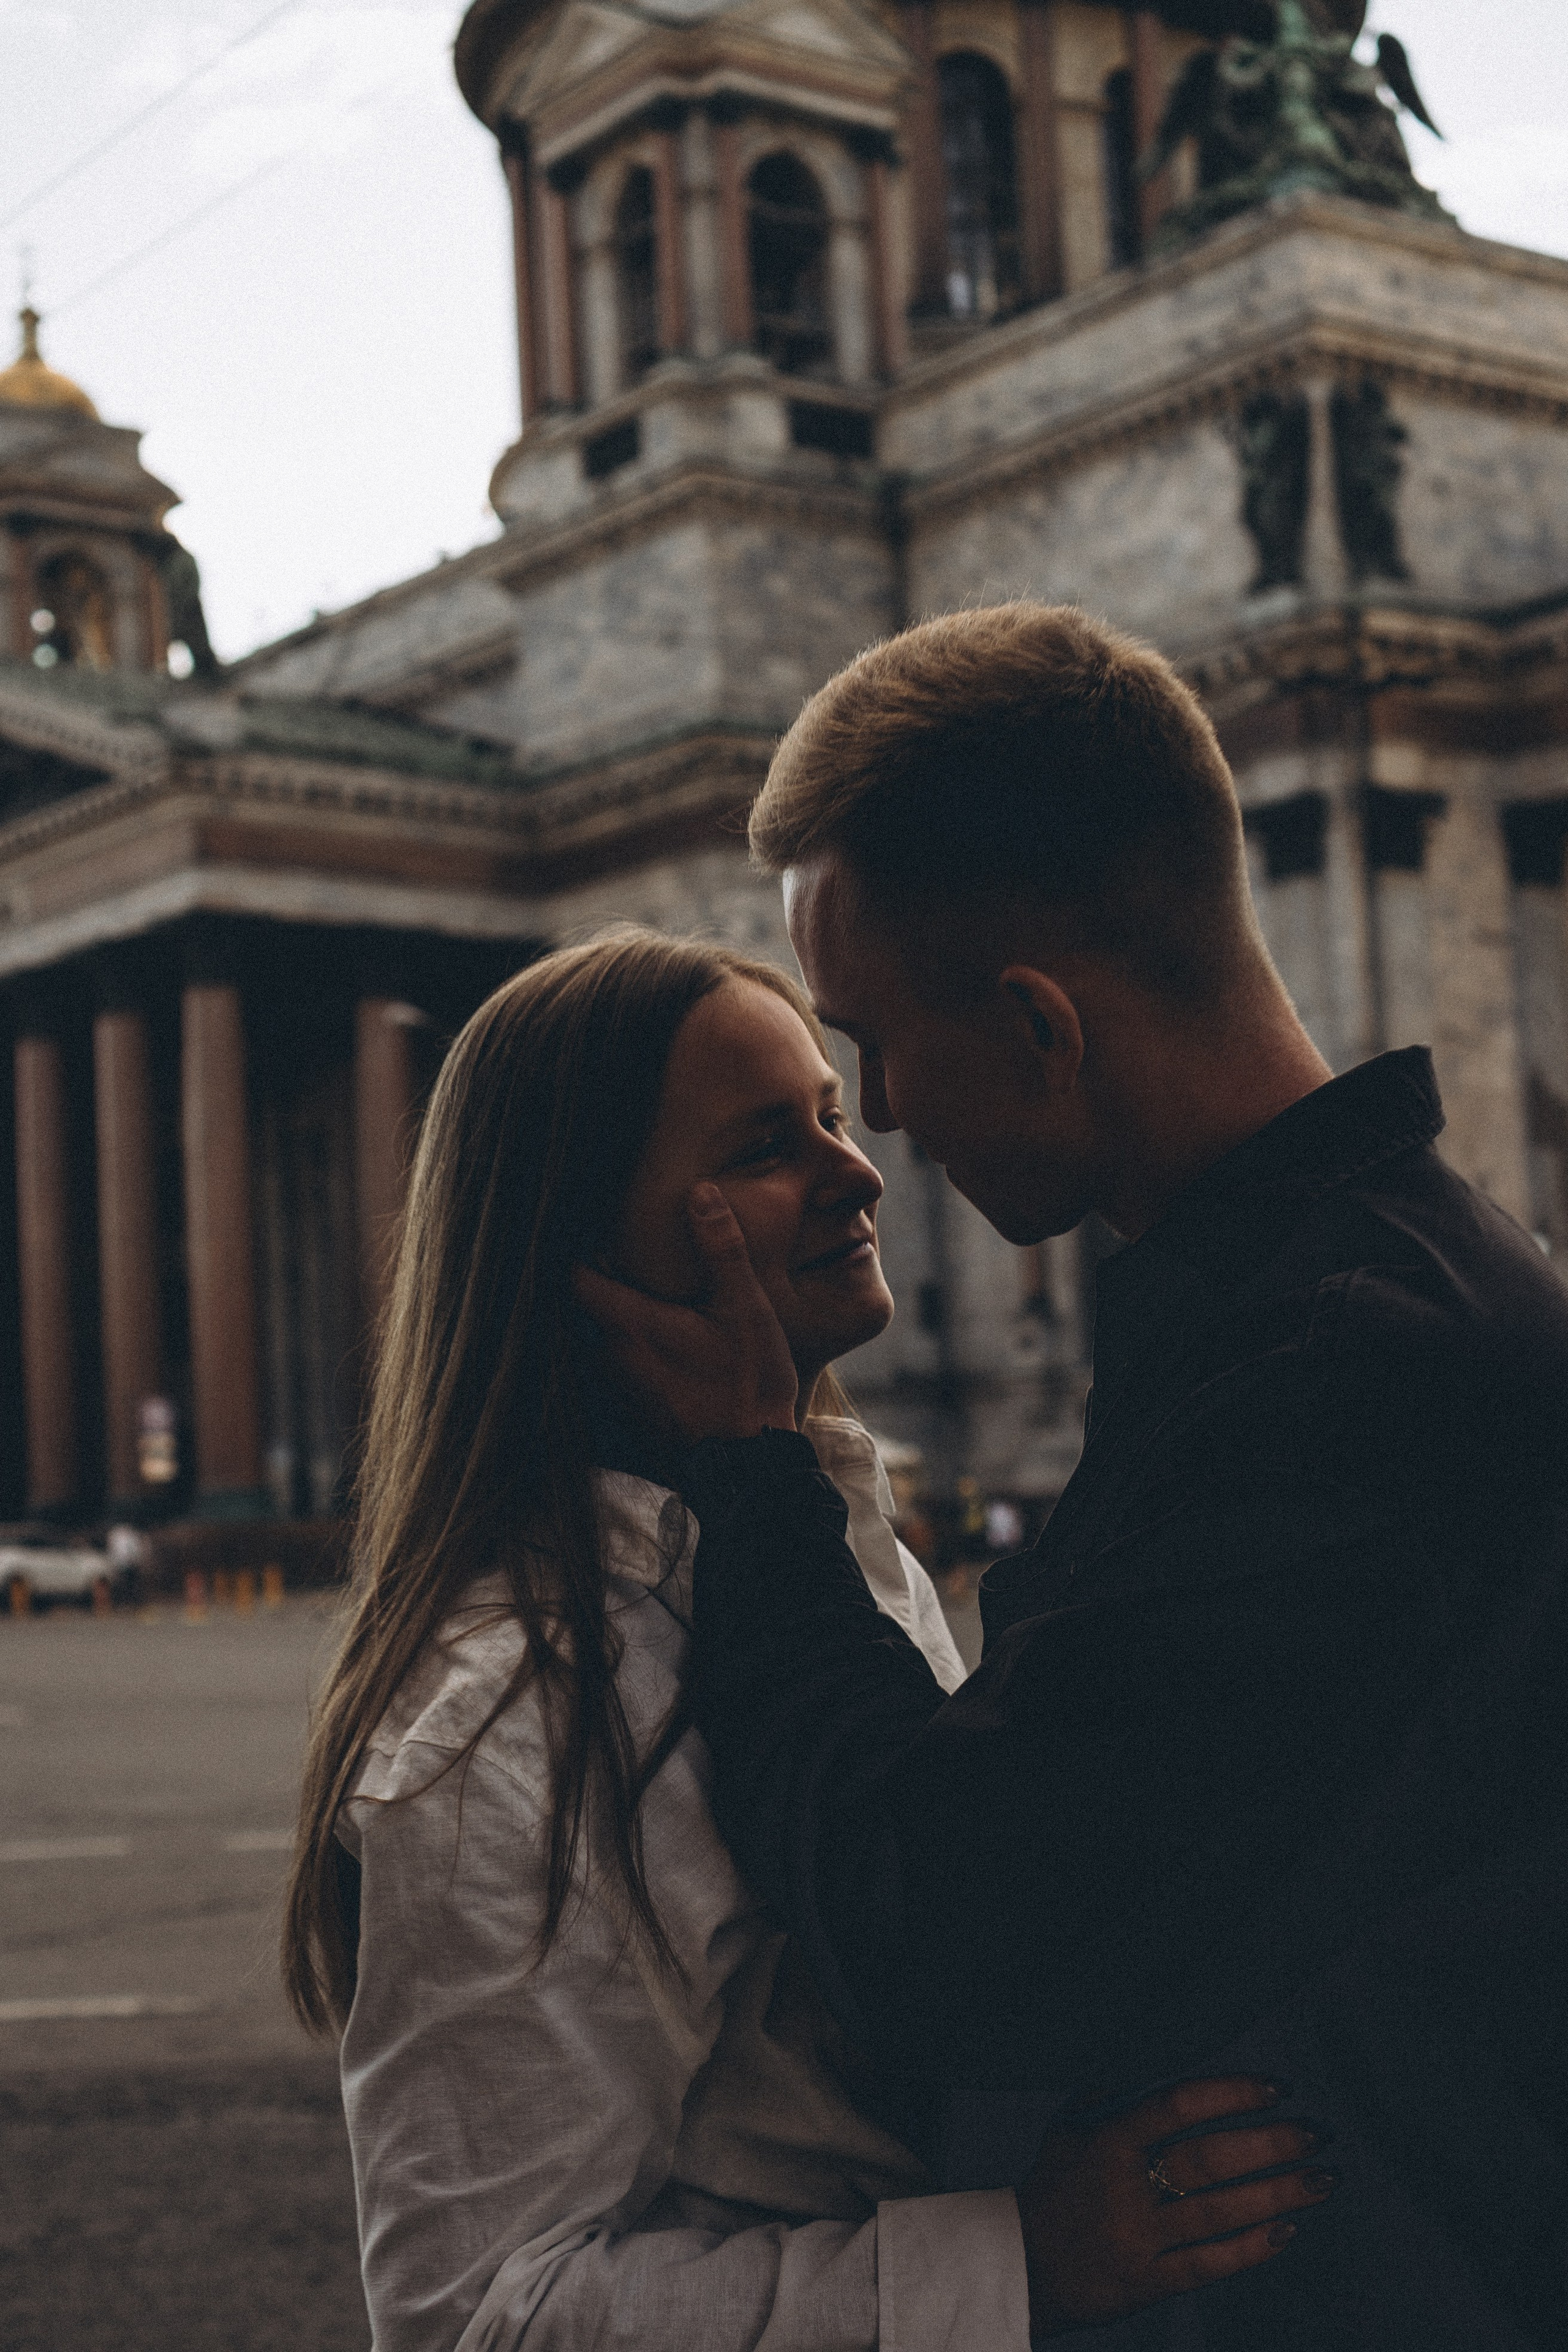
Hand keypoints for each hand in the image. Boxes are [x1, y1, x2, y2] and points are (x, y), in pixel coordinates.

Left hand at [574, 1184, 798, 1443]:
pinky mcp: (636, 1408)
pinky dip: (627, 1346)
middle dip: (598, 1281)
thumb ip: (721, 1250)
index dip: (576, 1252)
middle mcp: (614, 1357)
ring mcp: (622, 1387)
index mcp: (633, 1326)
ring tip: (637, 1290)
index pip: (576, 1281)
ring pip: (600, 1338)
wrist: (752, 1462)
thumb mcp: (746, 1308)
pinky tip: (658, 1337)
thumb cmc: (749, 1383)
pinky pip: (617, 1366)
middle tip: (616, 1252)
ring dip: (612, 1316)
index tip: (586, 1227)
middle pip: (585, 1308)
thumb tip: (700, 1193)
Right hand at [1019, 2076, 1335, 2335]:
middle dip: (1270, 2144)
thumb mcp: (1066, 2131)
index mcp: (1108, 2140)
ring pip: (1218, 2213)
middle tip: (1316, 2133)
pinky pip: (1208, 2265)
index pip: (1177, 2106)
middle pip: (1208, 2160)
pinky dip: (1250, 2248)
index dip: (1230, 2093)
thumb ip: (1106, 2096)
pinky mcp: (1149, 2282)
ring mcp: (1139, 2238)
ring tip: (1322, 2179)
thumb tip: (1145, 2060)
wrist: (1020, 2266)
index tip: (1274, 2086)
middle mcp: (1126, 2187)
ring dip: (1277, 2194)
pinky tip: (1287, 2231)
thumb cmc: (1050, 2190)